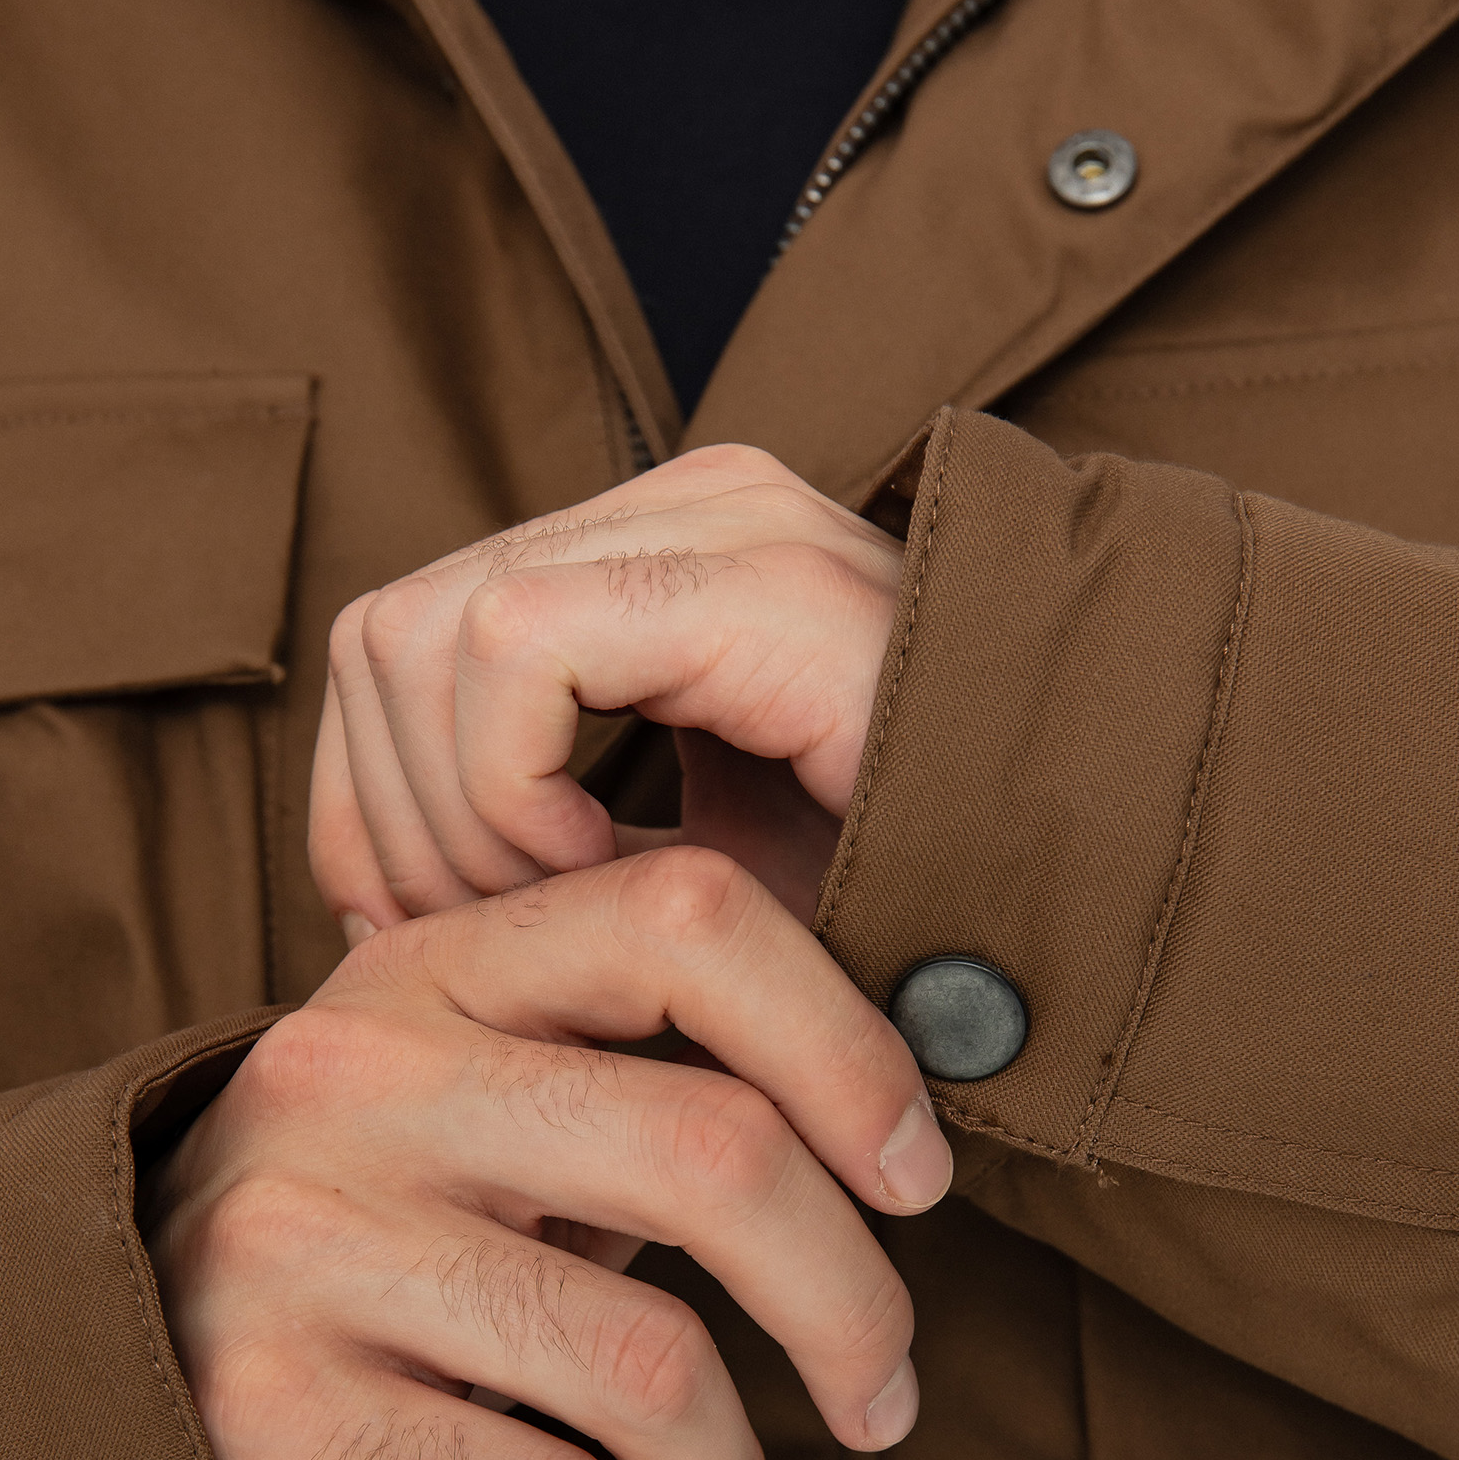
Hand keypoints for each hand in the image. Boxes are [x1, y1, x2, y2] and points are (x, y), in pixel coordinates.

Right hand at [140, 850, 952, 1459]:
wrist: (99, 1368)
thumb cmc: (359, 1226)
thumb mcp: (454, 1093)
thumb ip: (623, 1072)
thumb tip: (893, 1131)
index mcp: (433, 967)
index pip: (686, 920)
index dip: (849, 1045)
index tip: (919, 1175)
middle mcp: (361, 1081)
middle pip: (713, 1154)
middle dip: (852, 1306)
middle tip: (884, 1395)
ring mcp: (310, 1247)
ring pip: (648, 1368)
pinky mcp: (281, 1415)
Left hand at [309, 444, 901, 930]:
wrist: (1097, 898)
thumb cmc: (910, 910)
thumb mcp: (689, 873)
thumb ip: (542, 841)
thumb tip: (361, 884)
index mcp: (655, 568)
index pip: (399, 640)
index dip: (370, 804)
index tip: (429, 938)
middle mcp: (676, 513)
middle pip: (383, 637)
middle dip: (393, 823)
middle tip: (490, 946)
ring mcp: (717, 523)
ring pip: (417, 634)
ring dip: (458, 820)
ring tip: (574, 917)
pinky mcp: (751, 573)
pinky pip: (510, 647)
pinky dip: (515, 791)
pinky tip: (614, 878)